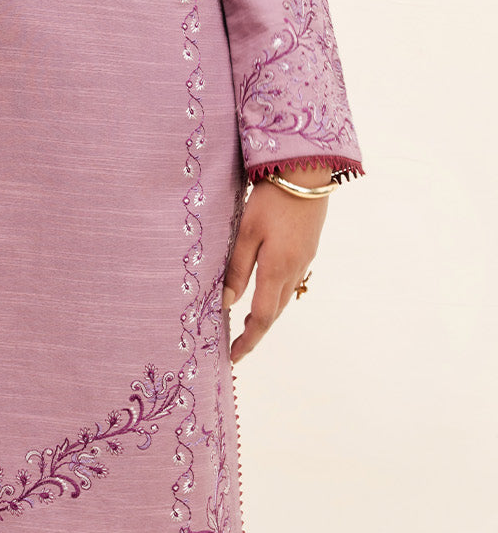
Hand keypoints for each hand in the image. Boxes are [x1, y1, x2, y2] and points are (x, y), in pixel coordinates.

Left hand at [222, 164, 332, 362]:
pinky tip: (265, 291)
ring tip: (247, 324)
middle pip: (274, 313)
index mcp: (276, 269)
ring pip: (283, 299)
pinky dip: (276, 296)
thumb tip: (225, 302)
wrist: (306, 174)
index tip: (233, 357)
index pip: (260, 317)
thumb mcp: (246, 231)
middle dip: (256, 331)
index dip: (247, 340)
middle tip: (237, 345)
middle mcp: (294, 270)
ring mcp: (304, 261)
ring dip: (266, 315)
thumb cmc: (271, 199)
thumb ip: (236, 268)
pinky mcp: (308, 250)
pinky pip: (290, 283)